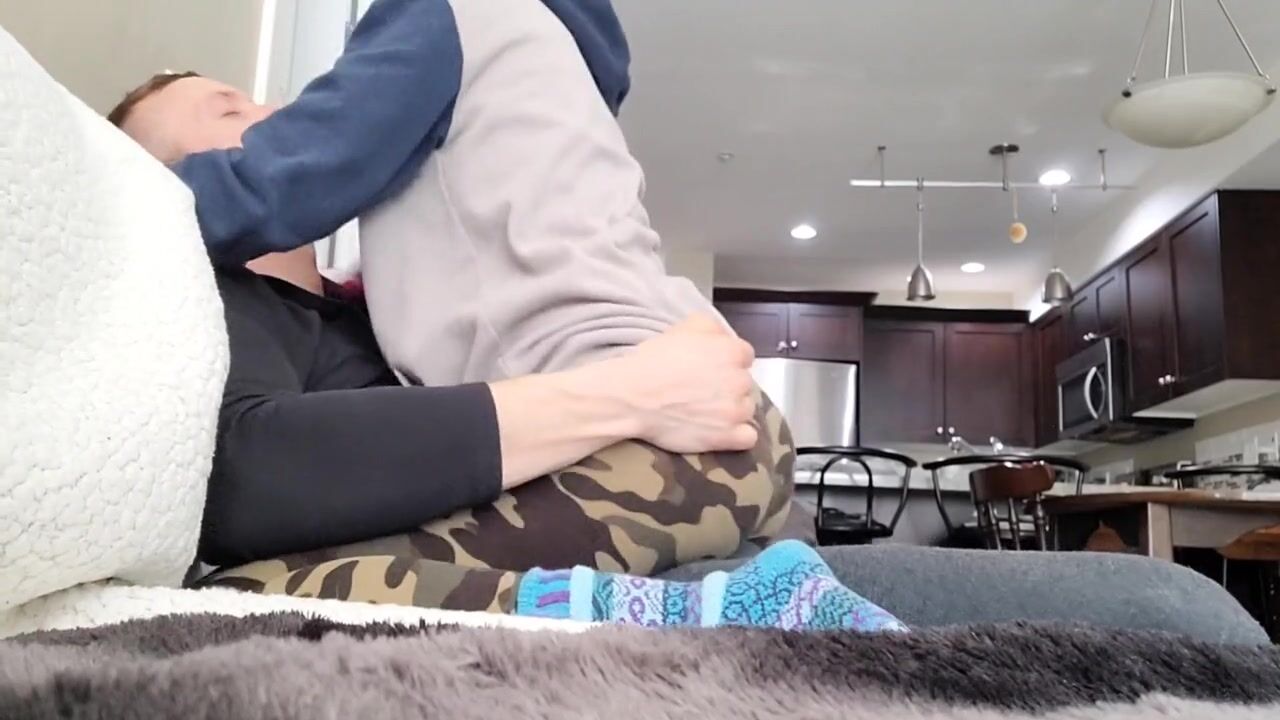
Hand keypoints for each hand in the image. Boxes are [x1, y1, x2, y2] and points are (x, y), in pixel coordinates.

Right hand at [609, 315, 758, 453]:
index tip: (710, 368)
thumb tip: (722, 337)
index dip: (726, 361)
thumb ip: (712, 328)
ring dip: (731, 410)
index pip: (744, 356)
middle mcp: (740, 380)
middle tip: (702, 390)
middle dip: (728, 385)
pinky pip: (748, 437)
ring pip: (746, 409)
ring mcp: (736, 411)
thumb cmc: (654, 361)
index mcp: (732, 352)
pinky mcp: (728, 436)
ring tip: (705, 411)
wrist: (633, 397)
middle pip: (744, 383)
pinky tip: (719, 430)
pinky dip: (737, 435)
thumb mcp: (684, 327)